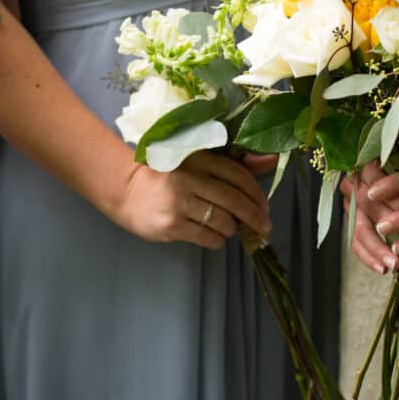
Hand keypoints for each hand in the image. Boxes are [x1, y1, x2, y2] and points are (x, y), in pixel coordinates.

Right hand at [113, 151, 271, 247]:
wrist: (127, 191)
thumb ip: (233, 164)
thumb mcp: (198, 163)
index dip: (256, 194)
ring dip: (233, 229)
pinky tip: (216, 238)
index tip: (265, 207)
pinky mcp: (170, 225)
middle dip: (254, 216)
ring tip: (231, 229)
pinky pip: (207, 237)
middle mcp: (189, 178)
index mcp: (198, 159)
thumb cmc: (170, 177)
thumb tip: (271, 160)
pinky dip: (218, 240)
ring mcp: (178, 202)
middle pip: (234, 200)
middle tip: (264, 227)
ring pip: (223, 221)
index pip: (237, 175)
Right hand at [340, 162, 398, 274]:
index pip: (379, 180)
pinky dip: (369, 258)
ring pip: (360, 230)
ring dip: (378, 249)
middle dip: (395, 224)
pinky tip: (383, 270)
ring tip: (395, 265)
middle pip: (370, 205)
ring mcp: (349, 205)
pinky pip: (356, 244)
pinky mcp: (350, 222)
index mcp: (364, 164)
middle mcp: (352, 184)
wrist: (389, 173)